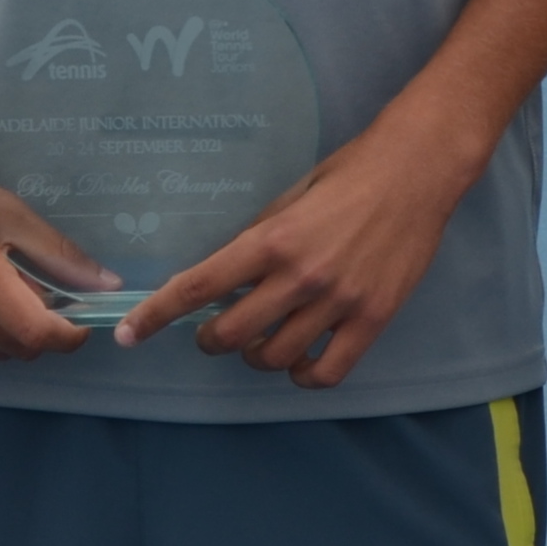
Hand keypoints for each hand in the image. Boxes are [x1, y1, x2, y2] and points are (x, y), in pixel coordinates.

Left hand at [134, 106, 479, 389]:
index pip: (197, 288)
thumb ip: (259, 239)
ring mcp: (338, 301)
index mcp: (271, 240)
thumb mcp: (291, 197)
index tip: (128, 334)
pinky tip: (300, 361)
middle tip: (214, 333)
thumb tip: (228, 277)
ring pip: (274, 358)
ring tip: (263, 343)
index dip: (154, 316)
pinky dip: (303, 375)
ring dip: (257, 356)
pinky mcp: (373, 319)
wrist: (418, 170)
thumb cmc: (350, 174)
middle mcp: (299, 276)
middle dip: (211, 340)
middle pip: (231, 335)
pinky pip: (327, 372)